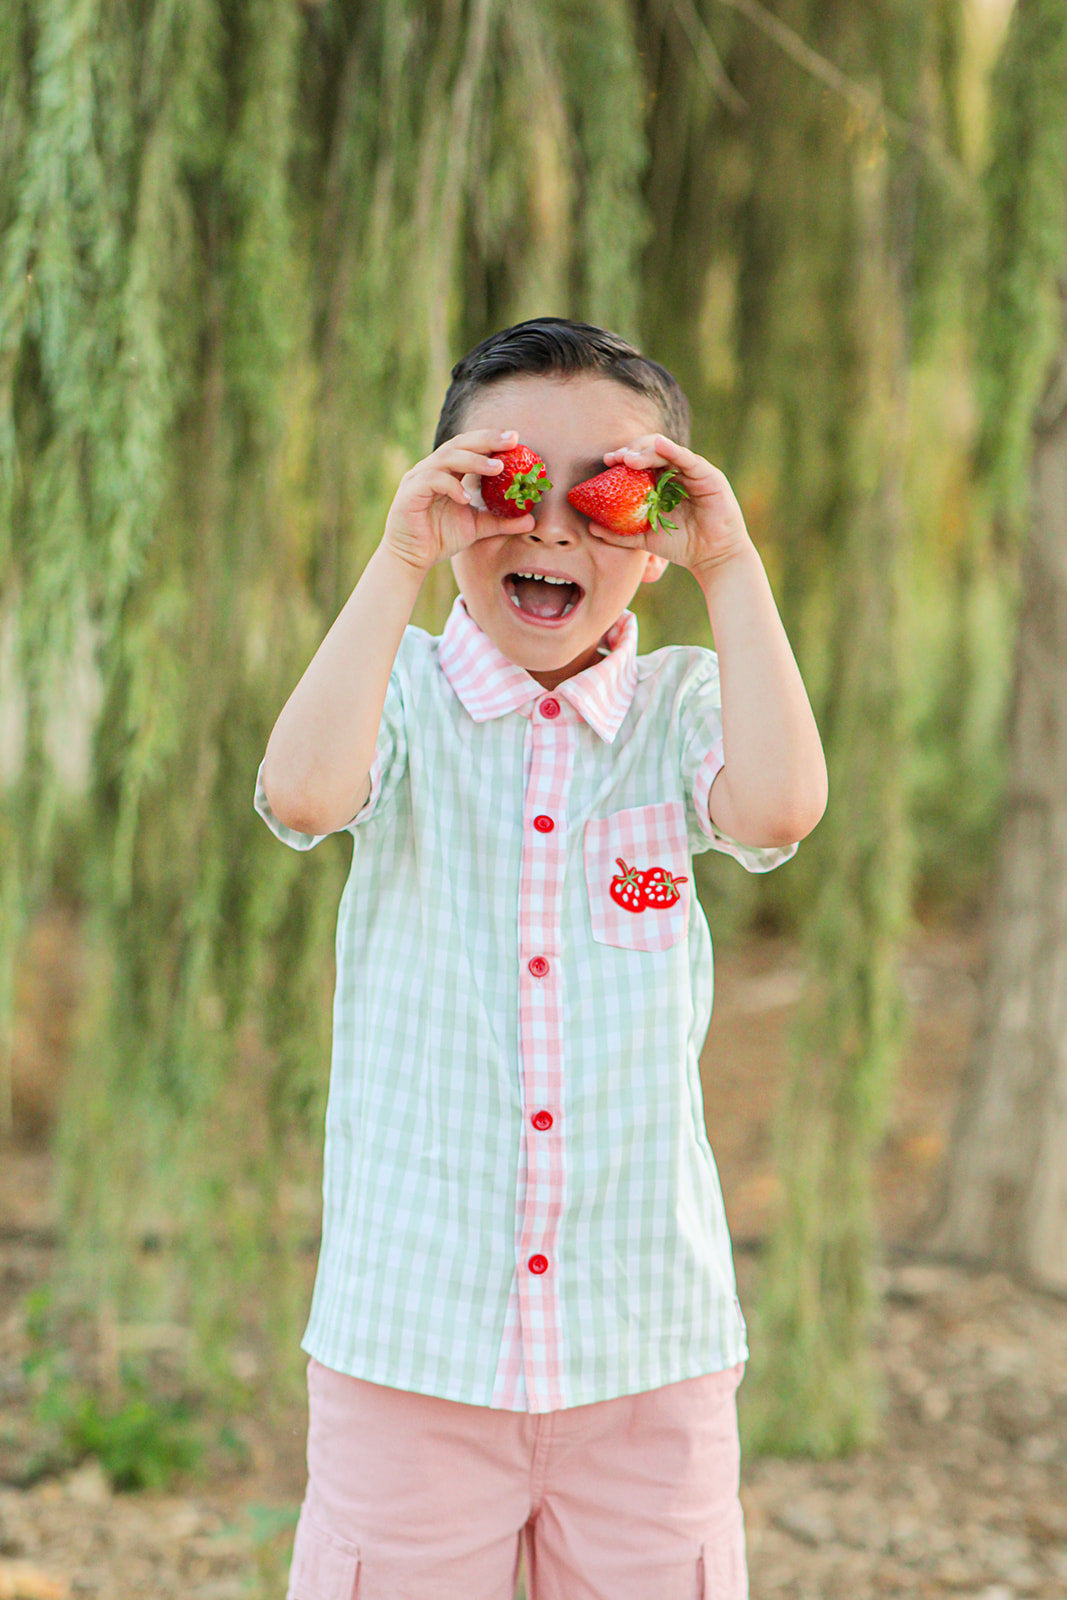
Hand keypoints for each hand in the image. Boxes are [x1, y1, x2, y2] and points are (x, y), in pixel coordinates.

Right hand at [382, 429, 534, 572]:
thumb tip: (531, 521)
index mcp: (447, 471)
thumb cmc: (440, 537)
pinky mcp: (410, 492)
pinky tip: (467, 498)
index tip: (516, 439)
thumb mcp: (477, 527)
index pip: (470, 446)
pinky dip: (451, 486)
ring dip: (474, 461)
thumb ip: (501, 521)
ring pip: (447, 458)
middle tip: (512, 440)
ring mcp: (419, 478)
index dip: (491, 440)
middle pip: (460, 444)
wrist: (411, 557)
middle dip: (487, 440)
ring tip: (498, 468)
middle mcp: (432, 468)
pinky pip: (432, 480)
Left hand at [595, 434, 752, 577]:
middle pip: (652, 451)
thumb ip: (620, 533)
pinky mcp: (708, 476)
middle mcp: (677, 473)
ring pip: (667, 451)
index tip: (607, 462)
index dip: (624, 458)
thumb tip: (591, 527)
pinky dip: (673, 450)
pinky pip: (688, 459)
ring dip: (647, 451)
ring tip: (629, 458)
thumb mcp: (645, 539)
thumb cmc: (682, 546)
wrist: (712, 558)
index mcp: (662, 483)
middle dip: (632, 451)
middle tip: (615, 459)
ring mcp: (693, 472)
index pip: (641, 462)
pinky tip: (659, 444)